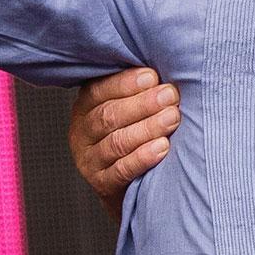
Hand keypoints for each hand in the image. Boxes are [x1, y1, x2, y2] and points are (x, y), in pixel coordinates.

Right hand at [70, 68, 178, 221]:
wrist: (131, 185)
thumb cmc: (138, 132)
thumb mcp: (132, 108)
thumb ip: (141, 90)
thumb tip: (167, 69)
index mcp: (87, 106)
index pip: (100, 90)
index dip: (126, 83)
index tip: (153, 76)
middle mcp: (82, 132)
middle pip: (109, 115)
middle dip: (143, 104)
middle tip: (171, 96)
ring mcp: (89, 160)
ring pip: (116, 142)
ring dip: (147, 128)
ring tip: (172, 118)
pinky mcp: (102, 183)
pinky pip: (121, 170)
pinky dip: (143, 158)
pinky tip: (163, 147)